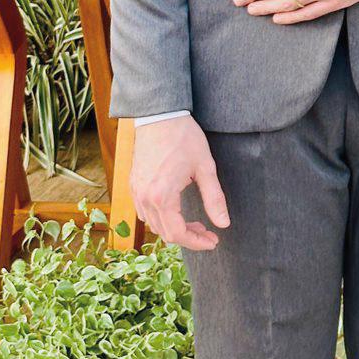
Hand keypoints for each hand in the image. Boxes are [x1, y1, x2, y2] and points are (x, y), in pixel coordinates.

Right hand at [130, 113, 229, 251]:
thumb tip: (224, 224)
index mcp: (163, 196)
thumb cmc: (184, 138)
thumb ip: (214, 198)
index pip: (178, 234)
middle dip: (189, 237)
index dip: (197, 243)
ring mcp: (137, 192)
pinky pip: (145, 213)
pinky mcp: (134, 185)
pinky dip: (162, 218)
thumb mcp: (205, 167)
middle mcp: (145, 198)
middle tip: (209, 233)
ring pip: (154, 225)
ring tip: (196, 222)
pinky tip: (177, 211)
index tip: (213, 241)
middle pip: (165, 234)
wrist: (160, 116)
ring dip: (175, 229)